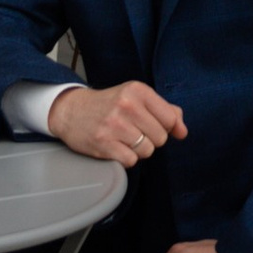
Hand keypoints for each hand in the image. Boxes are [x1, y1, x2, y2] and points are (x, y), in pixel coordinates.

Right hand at [47, 80, 186, 168]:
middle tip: (134, 132)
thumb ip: (164, 110)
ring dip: (138, 150)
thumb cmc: (109, 105)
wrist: (71, 110)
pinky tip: (116, 147)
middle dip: (151, 139)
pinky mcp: (103, 143)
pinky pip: (131, 161)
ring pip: (147, 151)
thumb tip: (182, 131)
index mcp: (138, 91)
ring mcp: (114, 124)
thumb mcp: (136, 98)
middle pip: (160, 138)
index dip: (166, 127)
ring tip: (124, 139)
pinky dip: (126, 158)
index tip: (153, 126)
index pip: (170, 118)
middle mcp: (127, 105)